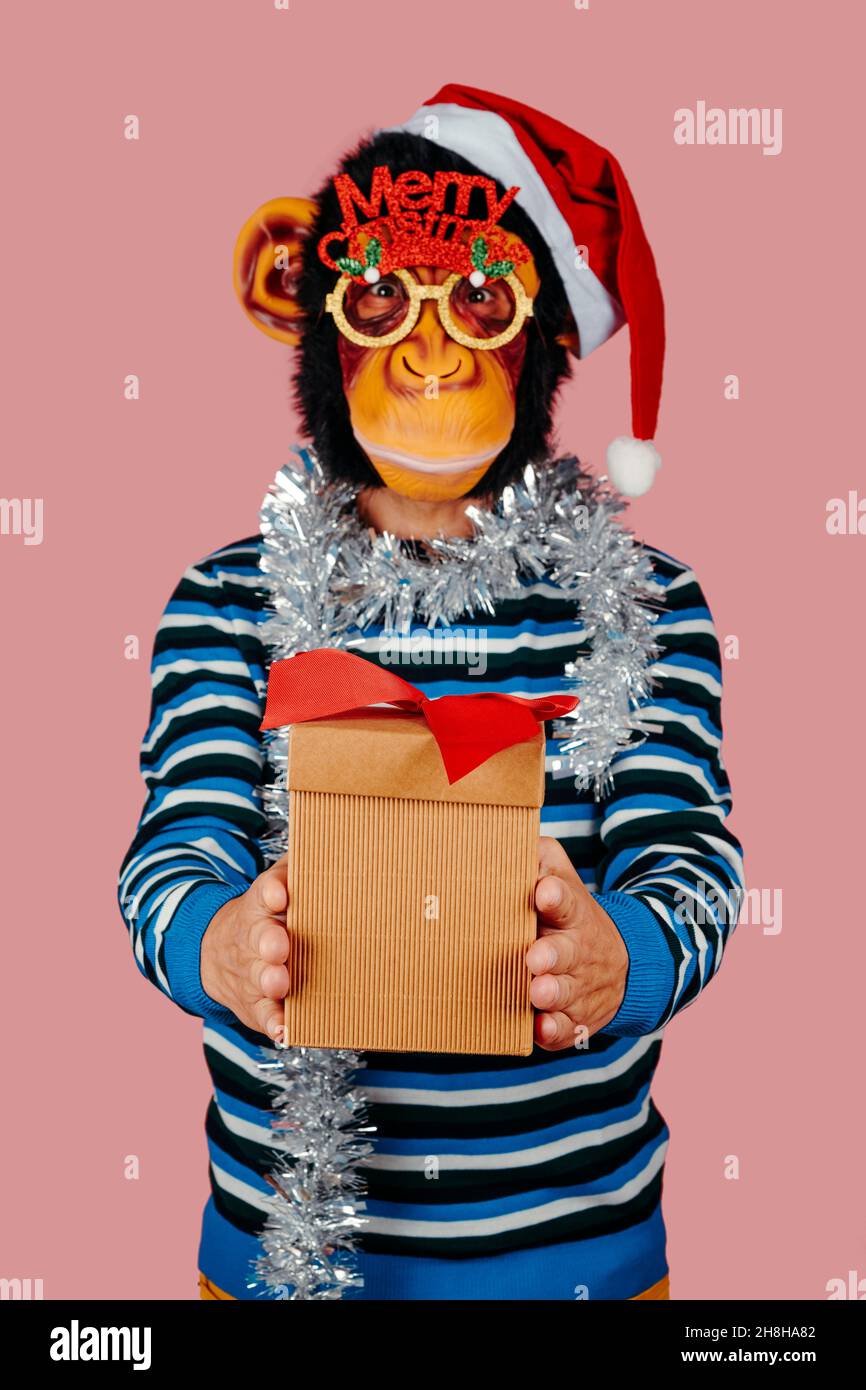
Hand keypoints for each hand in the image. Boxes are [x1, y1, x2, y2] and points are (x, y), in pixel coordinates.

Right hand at [200, 855, 289, 1041]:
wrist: (215, 952)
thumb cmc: (264, 915)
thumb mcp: (273, 885)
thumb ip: (296, 869)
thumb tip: (338, 840)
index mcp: (261, 905)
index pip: (263, 893)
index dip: (271, 892)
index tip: (278, 893)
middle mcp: (254, 938)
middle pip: (260, 937)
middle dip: (269, 941)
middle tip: (279, 946)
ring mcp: (252, 973)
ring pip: (260, 977)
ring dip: (271, 981)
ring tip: (280, 984)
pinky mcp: (255, 1004)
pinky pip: (263, 1015)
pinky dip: (273, 1024)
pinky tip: (285, 1030)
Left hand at [525, 836, 628, 1050]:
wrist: (620, 964)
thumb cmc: (569, 916)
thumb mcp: (562, 880)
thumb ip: (540, 860)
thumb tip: (502, 834)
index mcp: (570, 912)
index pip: (564, 898)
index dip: (555, 895)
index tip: (544, 891)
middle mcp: (575, 950)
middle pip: (565, 951)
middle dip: (550, 954)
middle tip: (535, 956)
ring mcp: (575, 985)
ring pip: (563, 991)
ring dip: (550, 992)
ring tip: (537, 991)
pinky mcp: (573, 1017)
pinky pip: (564, 1029)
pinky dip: (553, 1030)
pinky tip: (540, 1028)